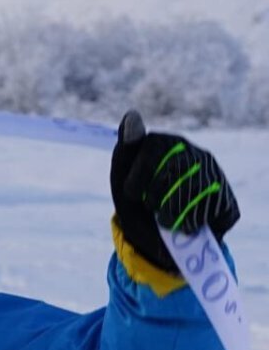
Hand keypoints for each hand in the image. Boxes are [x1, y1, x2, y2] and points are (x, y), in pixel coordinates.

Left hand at [110, 111, 239, 271]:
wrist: (154, 235)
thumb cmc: (136, 199)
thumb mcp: (121, 176)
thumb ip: (126, 148)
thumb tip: (131, 114)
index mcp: (166, 143)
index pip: (155, 152)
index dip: (139, 179)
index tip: (132, 193)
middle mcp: (195, 154)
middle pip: (174, 175)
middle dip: (155, 199)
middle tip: (151, 206)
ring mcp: (215, 177)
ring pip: (194, 197)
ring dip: (172, 216)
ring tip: (165, 218)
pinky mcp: (227, 201)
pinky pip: (211, 215)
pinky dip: (191, 226)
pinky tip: (185, 224)